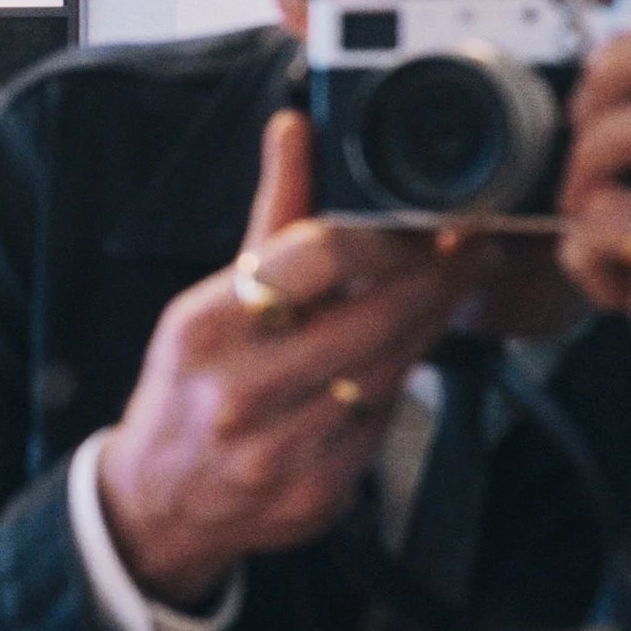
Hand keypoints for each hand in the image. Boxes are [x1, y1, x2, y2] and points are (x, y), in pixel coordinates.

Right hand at [97, 111, 488, 601]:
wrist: (158, 502)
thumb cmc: (189, 387)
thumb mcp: (208, 302)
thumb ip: (270, 219)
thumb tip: (295, 129)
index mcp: (205, 328)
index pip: (318, 257)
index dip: (392, 237)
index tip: (436, 223)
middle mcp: (237, 391)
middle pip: (373, 317)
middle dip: (435, 281)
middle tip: (473, 253)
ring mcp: (277, 448)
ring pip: (389, 371)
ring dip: (427, 330)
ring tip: (447, 298)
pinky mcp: (314, 493)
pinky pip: (381, 424)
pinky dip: (394, 390)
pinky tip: (397, 365)